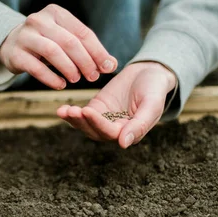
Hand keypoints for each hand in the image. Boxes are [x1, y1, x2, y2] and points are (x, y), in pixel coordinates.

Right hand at [0, 4, 117, 89]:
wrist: (10, 44)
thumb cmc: (46, 42)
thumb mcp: (65, 39)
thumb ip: (88, 50)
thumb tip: (111, 65)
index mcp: (56, 13)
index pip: (82, 32)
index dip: (97, 51)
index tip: (107, 67)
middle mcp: (39, 20)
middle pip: (69, 42)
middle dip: (85, 61)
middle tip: (93, 76)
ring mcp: (24, 36)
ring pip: (52, 52)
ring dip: (69, 68)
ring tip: (76, 79)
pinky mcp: (15, 54)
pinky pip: (36, 67)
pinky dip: (51, 78)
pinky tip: (61, 85)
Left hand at [57, 61, 176, 147]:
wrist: (149, 72)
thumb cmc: (155, 89)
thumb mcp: (152, 104)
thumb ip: (140, 124)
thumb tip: (124, 144)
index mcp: (131, 133)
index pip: (112, 133)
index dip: (99, 123)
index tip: (88, 111)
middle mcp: (116, 131)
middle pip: (96, 132)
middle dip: (83, 122)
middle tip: (72, 111)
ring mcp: (105, 120)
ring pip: (86, 126)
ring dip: (75, 120)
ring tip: (65, 111)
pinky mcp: (97, 108)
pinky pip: (82, 115)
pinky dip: (72, 114)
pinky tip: (62, 110)